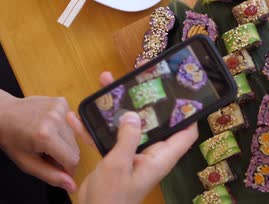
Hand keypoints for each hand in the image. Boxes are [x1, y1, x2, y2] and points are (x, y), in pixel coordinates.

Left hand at [0, 93, 78, 192]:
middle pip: (75, 148)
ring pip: (75, 136)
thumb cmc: (12, 139)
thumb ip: (50, 175)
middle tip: (47, 152)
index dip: (68, 168)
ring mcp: (60, 108)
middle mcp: (56, 119)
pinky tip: (49, 126)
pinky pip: (72, 123)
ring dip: (64, 141)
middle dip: (65, 154)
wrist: (3, 113)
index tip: (60, 170)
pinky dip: (63, 128)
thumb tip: (72, 186)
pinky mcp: (62, 102)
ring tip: (47, 138)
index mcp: (45, 136)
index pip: (72, 159)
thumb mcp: (27, 163)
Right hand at [67, 72, 198, 203]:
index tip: (184, 93)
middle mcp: (151, 153)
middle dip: (145, 100)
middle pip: (154, 121)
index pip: (186, 133)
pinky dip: (95, 128)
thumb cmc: (111, 197)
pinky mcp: (116, 157)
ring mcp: (133, 154)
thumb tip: (133, 114)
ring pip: (129, 125)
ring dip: (117, 107)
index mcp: (161, 157)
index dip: (189, 114)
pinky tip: (76, 115)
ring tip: (106, 83)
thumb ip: (127, 138)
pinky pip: (108, 137)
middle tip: (138, 77)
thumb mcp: (119, 165)